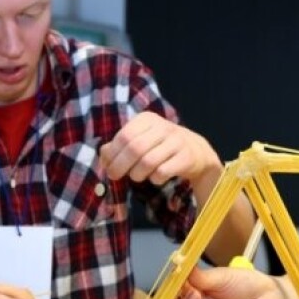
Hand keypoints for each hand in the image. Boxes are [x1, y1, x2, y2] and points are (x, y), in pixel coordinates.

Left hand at [100, 112, 219, 185]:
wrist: (195, 151)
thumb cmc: (160, 146)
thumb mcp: (140, 139)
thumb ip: (119, 145)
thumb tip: (104, 155)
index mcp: (147, 119)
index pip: (124, 136)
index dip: (113, 154)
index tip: (107, 166)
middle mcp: (163, 127)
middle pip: (135, 149)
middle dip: (121, 166)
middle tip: (115, 176)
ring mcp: (177, 142)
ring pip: (148, 162)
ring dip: (137, 174)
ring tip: (136, 176)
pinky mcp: (186, 157)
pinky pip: (162, 172)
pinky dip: (154, 179)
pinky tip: (155, 177)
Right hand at [169, 267, 280, 298]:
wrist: (268, 294)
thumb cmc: (244, 283)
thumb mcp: (220, 275)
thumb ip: (199, 275)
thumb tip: (180, 265)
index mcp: (192, 293)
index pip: (169, 295)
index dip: (166, 289)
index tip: (171, 277)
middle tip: (182, 289)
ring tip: (197, 295)